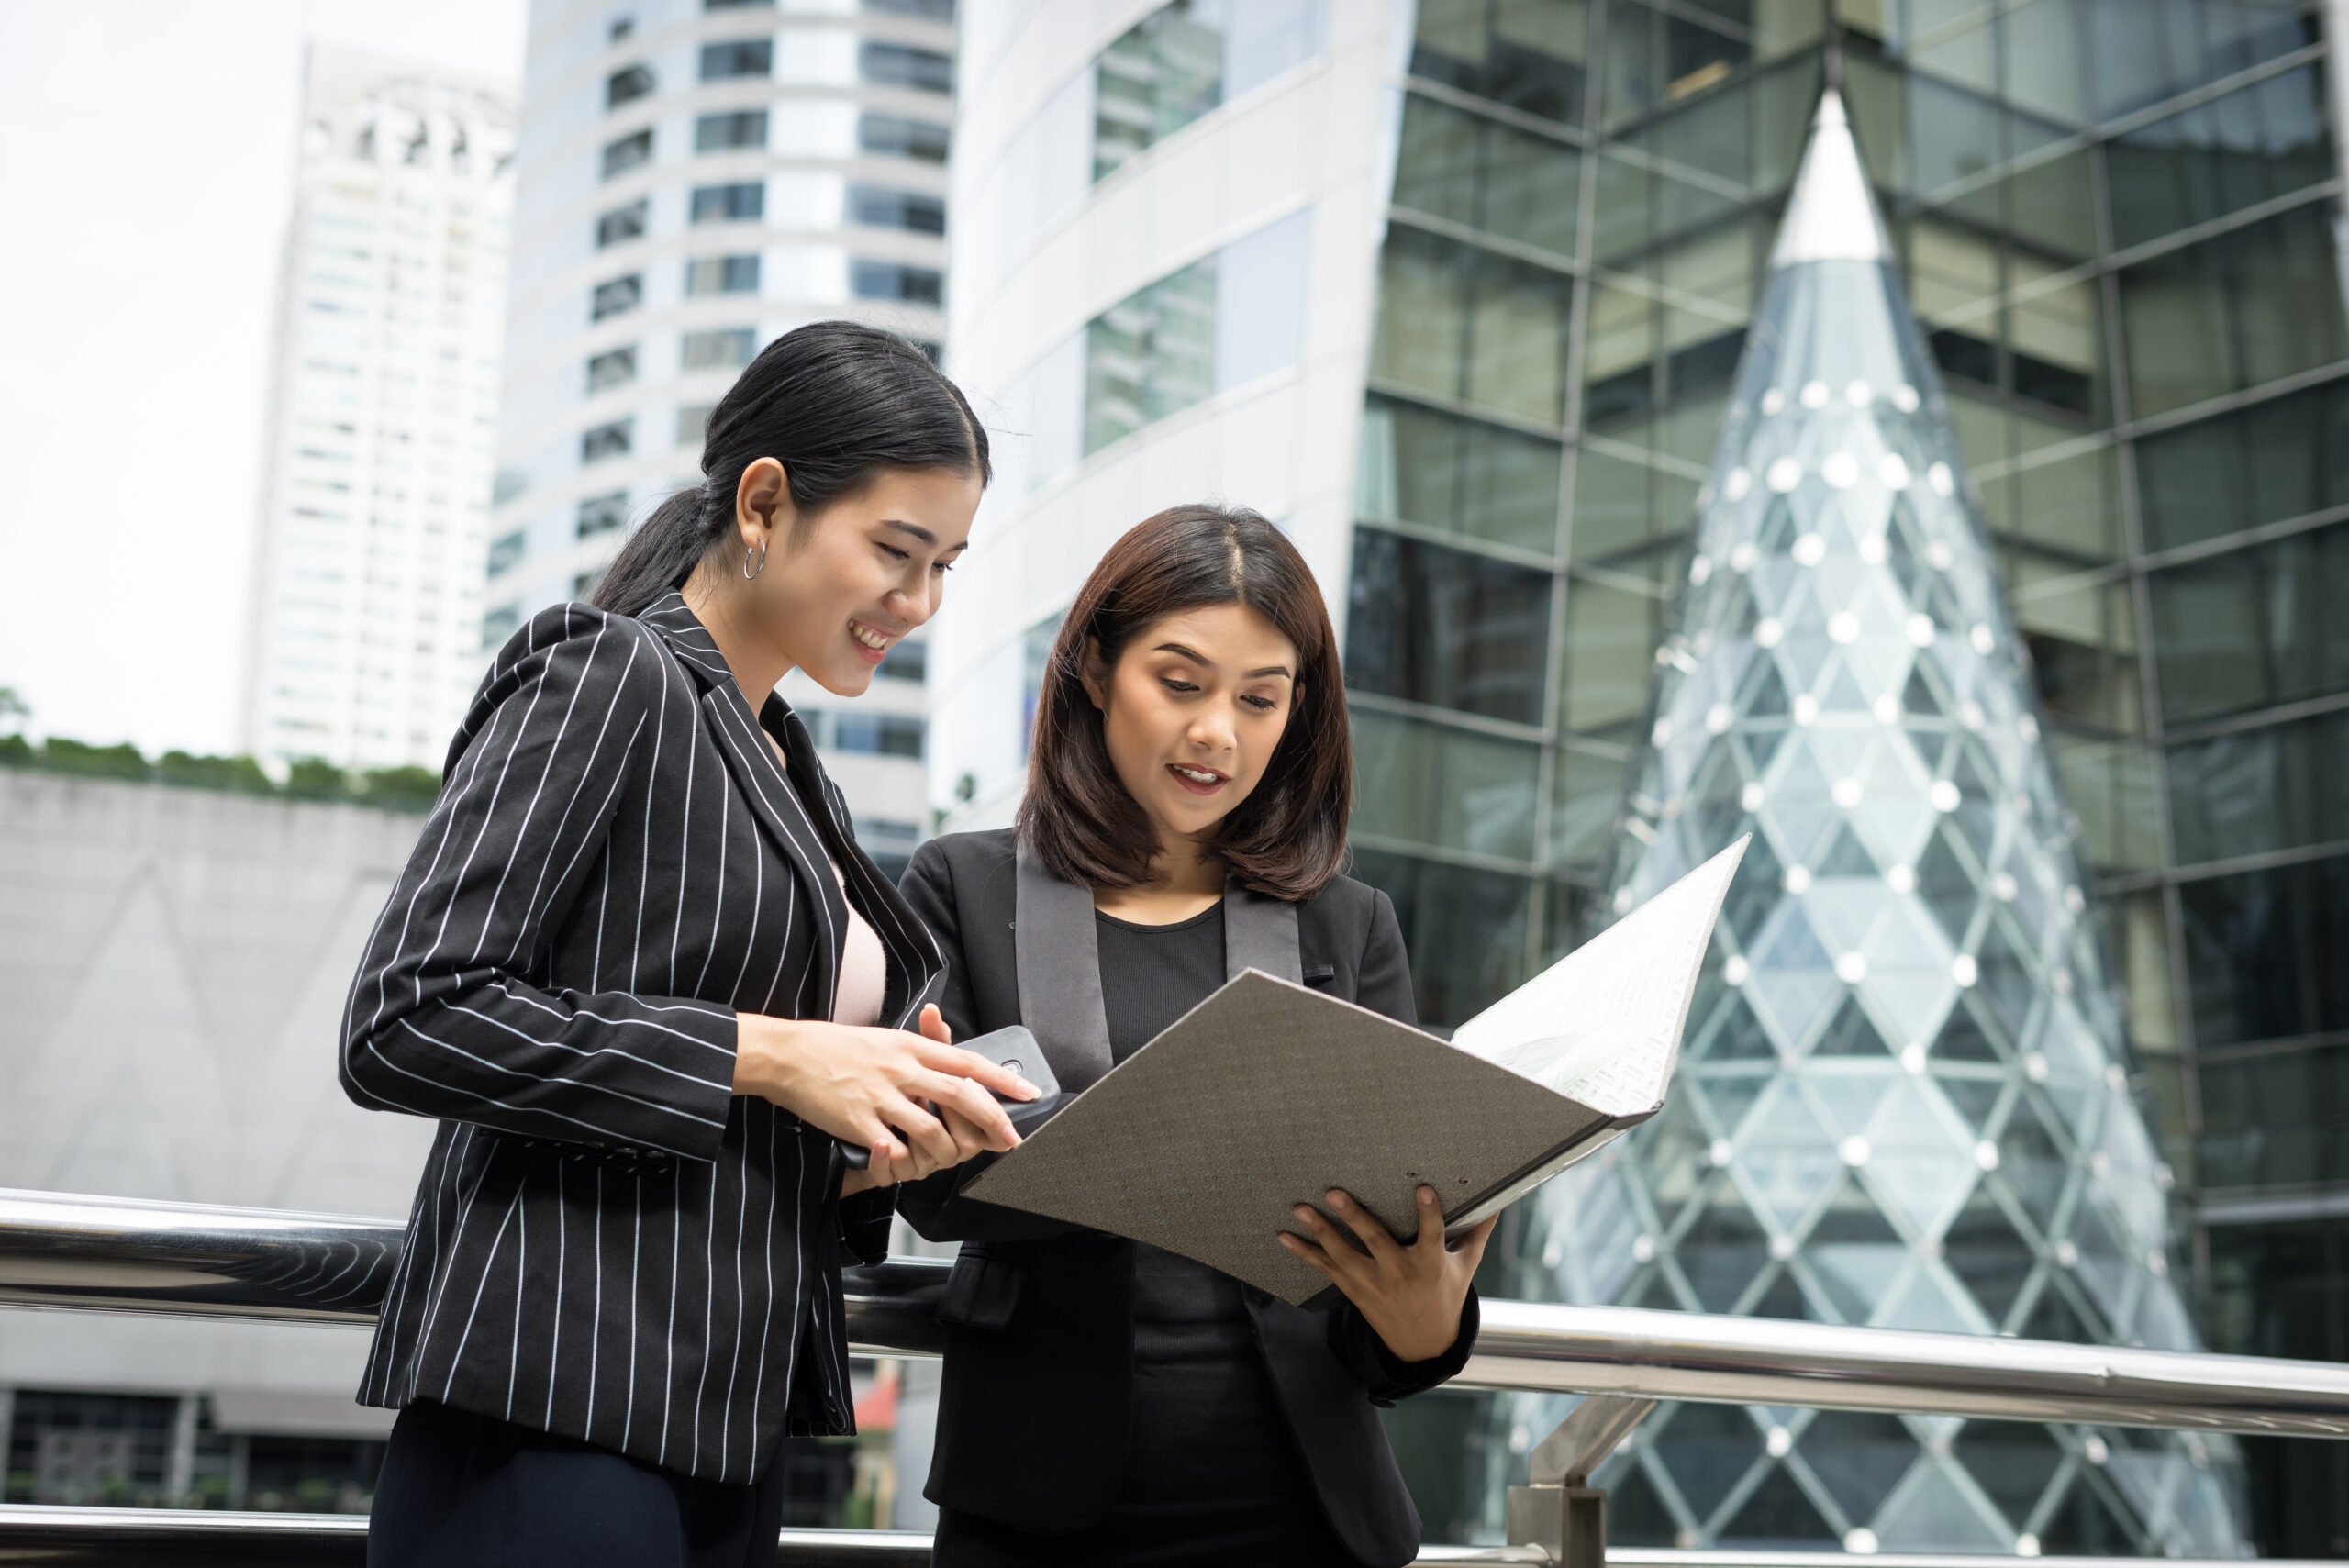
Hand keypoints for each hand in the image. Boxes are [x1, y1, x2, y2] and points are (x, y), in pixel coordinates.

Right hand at [734, 1002, 1034, 1191]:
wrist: (790, 1055)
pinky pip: (894, 1150)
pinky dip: (905, 1161)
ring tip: (950, 1157)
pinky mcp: (859, 1122)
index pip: (967, 1062)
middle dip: (993, 1120)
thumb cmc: (836, 1047)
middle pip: (961, 1095)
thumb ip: (919, 1049)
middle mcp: (901, 1069)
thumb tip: (951, 1055)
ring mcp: (881, 1096)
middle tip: (1010, 1139)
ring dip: (947, 1151)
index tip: (1027, 1093)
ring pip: (932, 1130)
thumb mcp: (885, 1038)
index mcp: (910, 1047)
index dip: (1002, 1080)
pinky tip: (906, 1163)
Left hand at [1279, 1186, 1497, 1363]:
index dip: (1428, 1212)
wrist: (1422, 1343)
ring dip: (1320, 1232)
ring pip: (1343, 1256)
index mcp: (1430, 1265)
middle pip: (1375, 1242)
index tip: (1424, 1189)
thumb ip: (1477, 1233)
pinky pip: (1325, 1270)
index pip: (1431, 1234)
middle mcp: (1399, 1274)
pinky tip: (1285, 1237)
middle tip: (1336, 1193)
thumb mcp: (1466, 1268)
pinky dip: (1305, 1254)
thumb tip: (1500, 1201)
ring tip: (1301, 1209)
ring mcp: (1373, 1284)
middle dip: (1354, 1217)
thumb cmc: (1446, 1296)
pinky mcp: (1354, 1290)